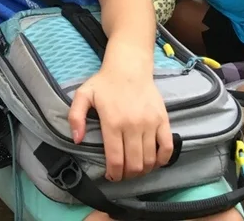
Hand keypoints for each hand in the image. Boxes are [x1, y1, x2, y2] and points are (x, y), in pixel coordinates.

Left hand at [68, 67, 172, 181]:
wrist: (129, 67)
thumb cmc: (104, 83)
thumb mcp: (83, 95)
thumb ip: (75, 117)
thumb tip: (76, 140)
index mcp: (113, 122)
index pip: (116, 159)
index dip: (114, 174)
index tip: (111, 176)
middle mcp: (133, 125)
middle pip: (134, 164)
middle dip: (127, 175)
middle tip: (122, 174)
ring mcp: (150, 124)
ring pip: (150, 160)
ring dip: (143, 170)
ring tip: (135, 169)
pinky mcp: (163, 120)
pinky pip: (167, 147)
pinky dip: (162, 160)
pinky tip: (154, 162)